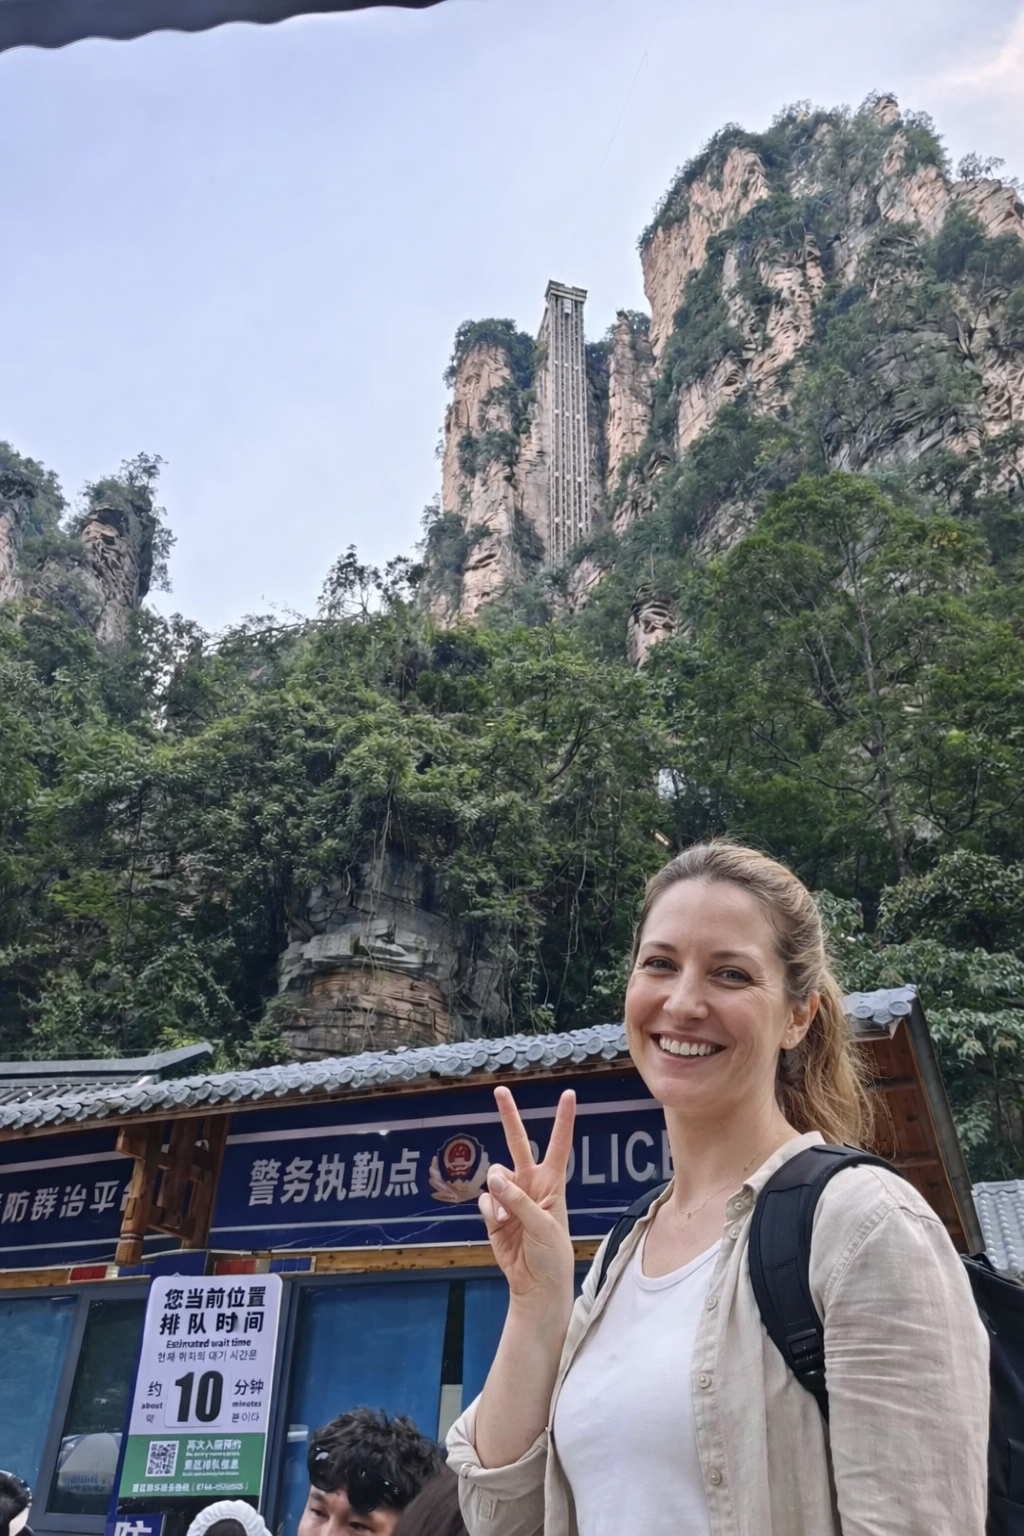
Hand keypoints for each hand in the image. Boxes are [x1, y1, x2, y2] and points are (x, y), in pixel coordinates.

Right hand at [479, 1085, 576, 1307]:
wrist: (535, 1285)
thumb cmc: (552, 1255)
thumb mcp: (543, 1226)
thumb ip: (518, 1201)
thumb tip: (494, 1179)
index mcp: (552, 1183)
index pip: (559, 1145)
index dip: (563, 1119)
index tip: (570, 1094)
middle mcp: (530, 1184)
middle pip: (518, 1143)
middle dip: (509, 1117)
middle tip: (500, 1090)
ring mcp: (510, 1197)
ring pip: (494, 1174)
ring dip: (497, 1192)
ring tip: (507, 1217)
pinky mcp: (494, 1214)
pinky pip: (485, 1200)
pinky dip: (490, 1211)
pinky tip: (500, 1225)